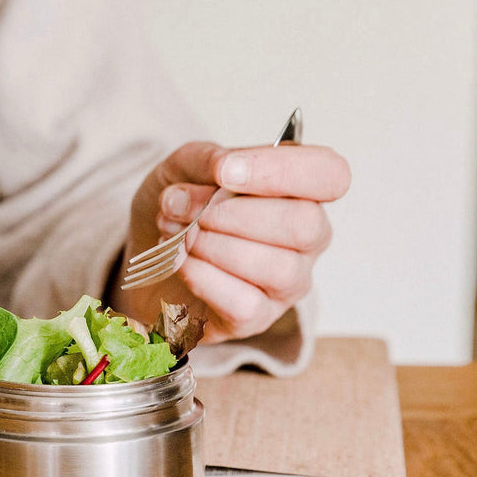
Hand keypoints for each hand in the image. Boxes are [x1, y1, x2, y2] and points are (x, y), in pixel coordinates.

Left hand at [108, 139, 350, 342]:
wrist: (147, 255)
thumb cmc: (180, 208)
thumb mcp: (184, 168)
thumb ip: (206, 158)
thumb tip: (225, 168)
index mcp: (302, 191)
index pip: (329, 175)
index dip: (280, 170)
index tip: (225, 171)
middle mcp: (307, 239)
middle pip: (305, 225)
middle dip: (233, 214)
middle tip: (185, 209)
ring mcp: (287, 283)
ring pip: (277, 268)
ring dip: (213, 246)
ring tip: (177, 235)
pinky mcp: (258, 318)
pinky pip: (244, 304)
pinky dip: (204, 279)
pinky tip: (180, 263)